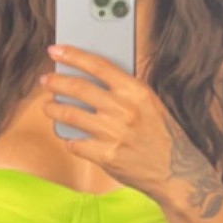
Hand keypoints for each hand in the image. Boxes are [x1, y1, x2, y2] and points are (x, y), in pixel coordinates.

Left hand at [36, 44, 222, 211]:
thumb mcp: (150, 104)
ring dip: (54, 110)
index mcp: (136, 91)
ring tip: (48, 107)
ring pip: (70, 115)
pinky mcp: (106, 156)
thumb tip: (91, 78)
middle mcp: (124, 109)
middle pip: (78, 88)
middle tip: (45, 82)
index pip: (98, 65)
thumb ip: (125, 91)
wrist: (177, 172)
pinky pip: (75, 144)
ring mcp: (114, 134)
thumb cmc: (163, 136)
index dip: (73, 55)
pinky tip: (70, 139)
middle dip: (56, 83)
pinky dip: (70, 140)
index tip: (55, 51)